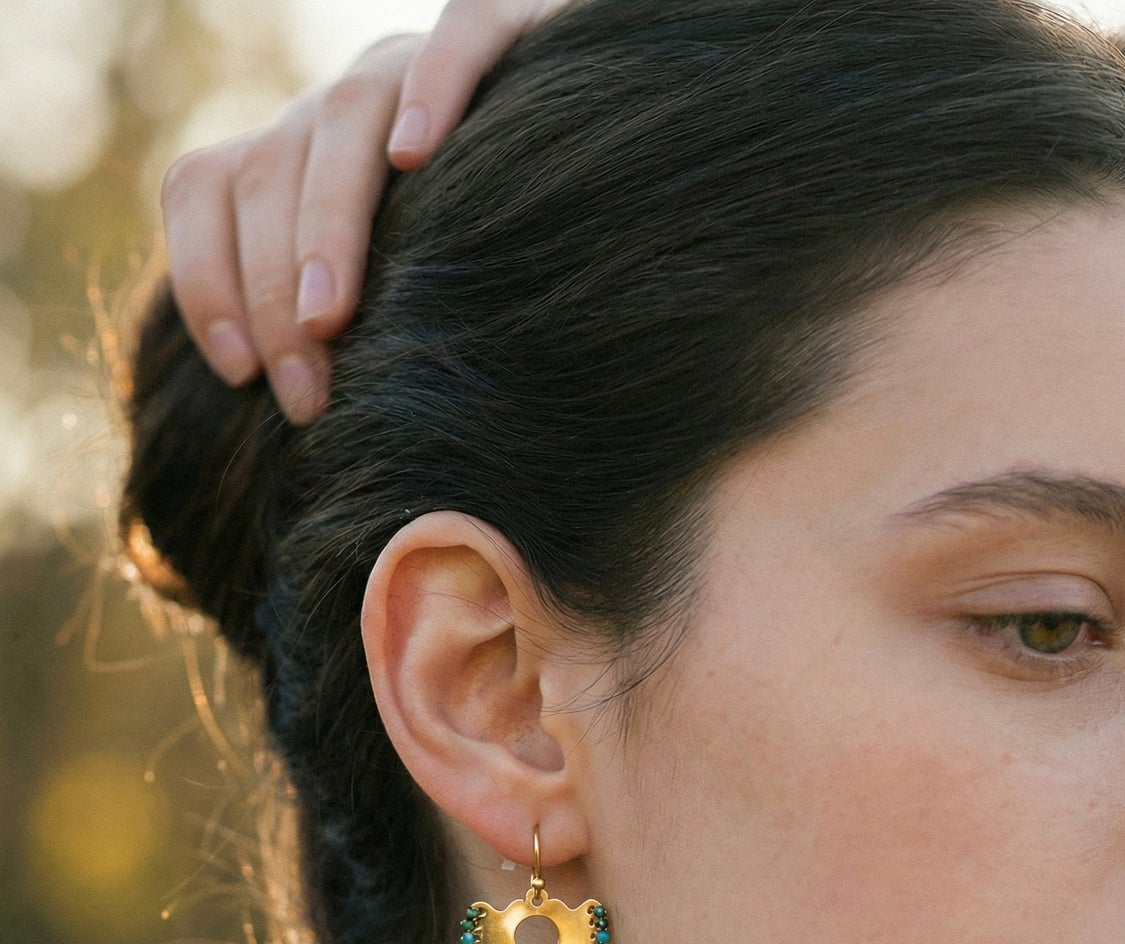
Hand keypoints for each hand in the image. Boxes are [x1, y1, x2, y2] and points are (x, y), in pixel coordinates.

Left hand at [161, 0, 566, 422]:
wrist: (624, 159)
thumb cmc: (511, 267)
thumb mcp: (412, 306)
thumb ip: (356, 337)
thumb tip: (306, 427)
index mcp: (304, 161)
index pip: (208, 188)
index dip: (205, 278)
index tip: (239, 375)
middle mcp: (347, 107)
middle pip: (267, 172)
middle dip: (270, 292)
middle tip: (304, 394)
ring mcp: (416, 64)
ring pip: (342, 119)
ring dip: (325, 226)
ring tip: (330, 319)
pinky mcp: (510, 26)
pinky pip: (459, 38)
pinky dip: (433, 88)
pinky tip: (415, 155)